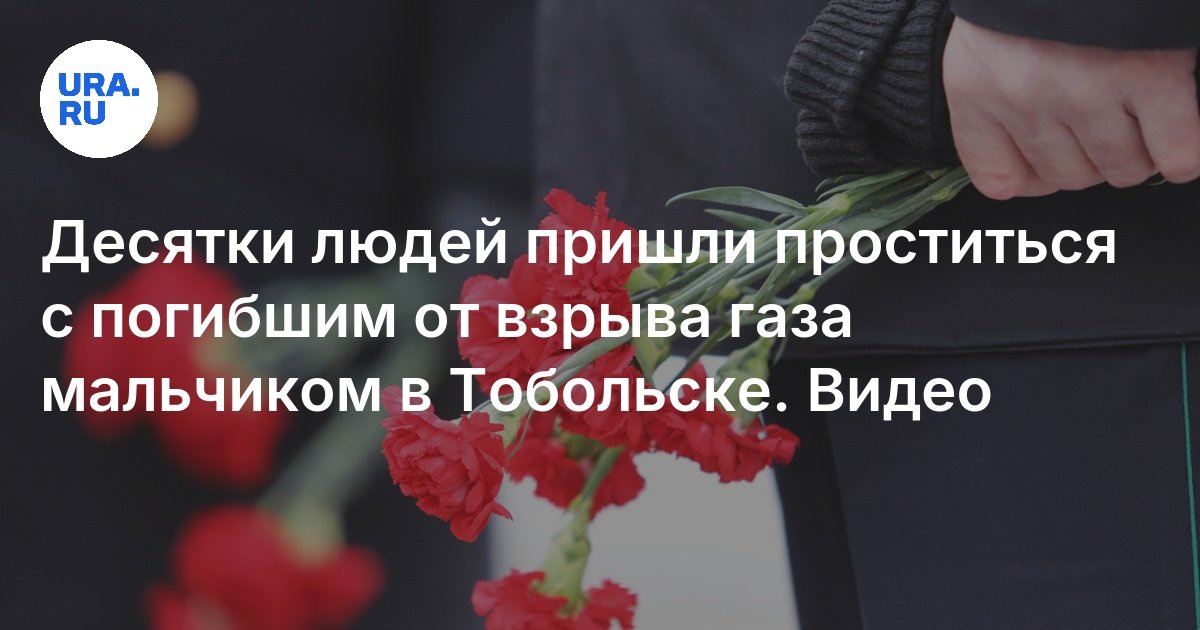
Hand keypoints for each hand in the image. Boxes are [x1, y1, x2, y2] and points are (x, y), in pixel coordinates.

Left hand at [943, 18, 1199, 199]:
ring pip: (1120, 169)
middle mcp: (1025, 98)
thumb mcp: (986, 42)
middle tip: (1103, 118)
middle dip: (1091, 156)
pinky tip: (1174, 130)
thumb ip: (994, 104)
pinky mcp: (1151, 77)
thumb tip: (1027, 175)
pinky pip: (1174, 153)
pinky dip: (1181, 153)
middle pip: (1068, 176)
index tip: (1050, 160)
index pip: (998, 178)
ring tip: (1137, 114)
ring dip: (1137, 151)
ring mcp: (1087, 91)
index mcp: (977, 89)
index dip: (1032, 176)